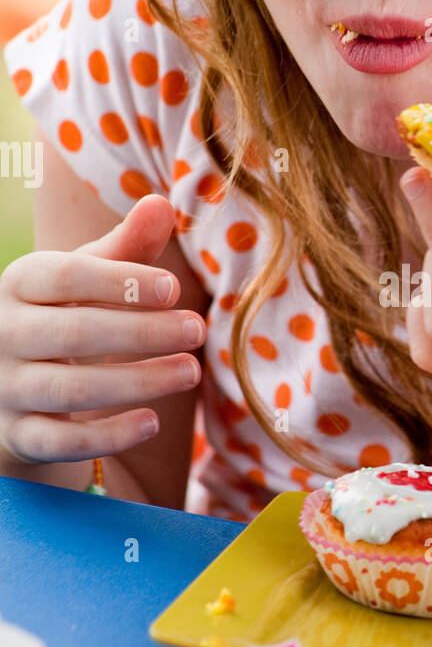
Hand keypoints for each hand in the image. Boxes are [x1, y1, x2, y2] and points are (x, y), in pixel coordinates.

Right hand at [0, 195, 204, 466]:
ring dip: (137, 381)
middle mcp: (3, 334)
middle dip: (142, 332)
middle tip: (198, 329)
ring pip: (71, 390)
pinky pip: (60, 442)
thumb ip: (126, 248)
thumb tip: (160, 204)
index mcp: (19, 284)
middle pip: (74, 334)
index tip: (174, 287)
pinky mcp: (18, 436)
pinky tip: (152, 422)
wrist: (10, 387)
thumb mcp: (88, 280)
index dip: (119, 281)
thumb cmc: (63, 316)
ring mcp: (6, 388)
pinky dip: (107, 436)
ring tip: (191, 370)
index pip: (64, 277)